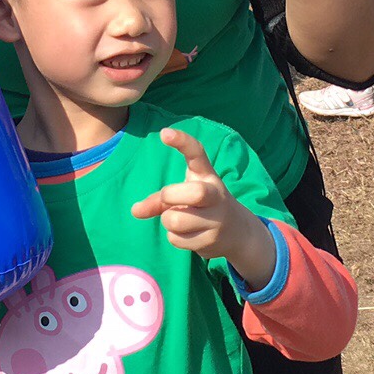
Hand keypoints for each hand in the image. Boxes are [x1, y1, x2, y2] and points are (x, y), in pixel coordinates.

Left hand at [132, 129, 276, 286]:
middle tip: (166, 199)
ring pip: (176, 220)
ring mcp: (216, 219)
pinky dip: (175, 238)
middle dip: (171, 196)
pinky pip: (177, 239)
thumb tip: (135, 211)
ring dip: (168, 221)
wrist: (238, 232)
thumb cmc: (203, 206)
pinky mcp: (211, 240)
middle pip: (194, 193)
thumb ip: (159, 200)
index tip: (164, 133)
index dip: (182, 142)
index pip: (197, 153)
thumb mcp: (184, 197)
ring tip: (179, 220)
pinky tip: (188, 235)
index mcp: (207, 176)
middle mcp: (216, 194)